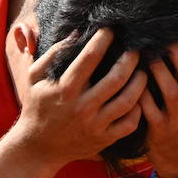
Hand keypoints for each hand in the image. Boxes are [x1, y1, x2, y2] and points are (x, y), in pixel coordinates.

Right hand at [14, 28, 147, 166]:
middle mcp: (82, 106)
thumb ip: (52, 54)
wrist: (38, 147)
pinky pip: (130, 124)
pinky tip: (139, 98)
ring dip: (140, 82)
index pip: (90, 57)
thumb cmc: (37, 107)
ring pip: (128, 101)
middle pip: (116, 78)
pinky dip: (138, 110)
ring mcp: (95, 125)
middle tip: (137, 48)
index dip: (104, 39)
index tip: (111, 30)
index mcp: (65, 88)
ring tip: (143, 71)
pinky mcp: (104, 139)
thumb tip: (76, 34)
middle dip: (130, 59)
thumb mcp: (33, 78)